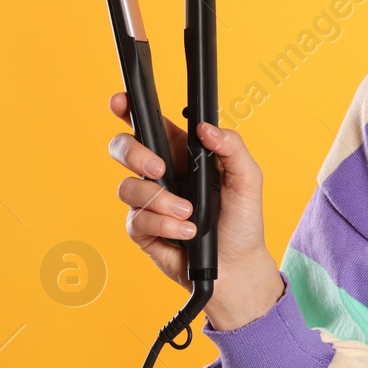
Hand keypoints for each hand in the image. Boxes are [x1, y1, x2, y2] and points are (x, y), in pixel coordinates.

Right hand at [107, 92, 282, 328]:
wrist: (237, 266)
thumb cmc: (242, 220)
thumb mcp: (248, 179)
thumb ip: (231, 147)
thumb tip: (206, 129)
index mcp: (182, 153)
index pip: (150, 125)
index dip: (129, 109)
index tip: (120, 101)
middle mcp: (160, 173)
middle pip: (123, 148)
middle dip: (133, 153)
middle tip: (159, 167)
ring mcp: (147, 202)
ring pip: (128, 187)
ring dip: (160, 200)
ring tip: (190, 213)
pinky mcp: (142, 229)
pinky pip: (137, 219)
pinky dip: (164, 224)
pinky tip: (186, 231)